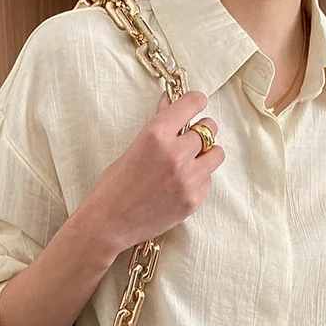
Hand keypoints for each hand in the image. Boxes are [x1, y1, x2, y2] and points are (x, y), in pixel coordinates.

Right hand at [87, 90, 224, 253]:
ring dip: (206, 154)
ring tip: (191, 162)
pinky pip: (208, 180)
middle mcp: (175, 153)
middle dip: (201, 130)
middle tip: (190, 138)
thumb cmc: (115, 186)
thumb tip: (170, 103)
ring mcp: (187, 178)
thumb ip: (158, 125)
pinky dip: (199, 179)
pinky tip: (181, 185)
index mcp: (156, 133)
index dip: (195, 102)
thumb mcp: (134, 147)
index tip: (195, 105)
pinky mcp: (193, 200)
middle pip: (209, 128)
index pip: (193, 102)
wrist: (109, 223)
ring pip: (216, 154)